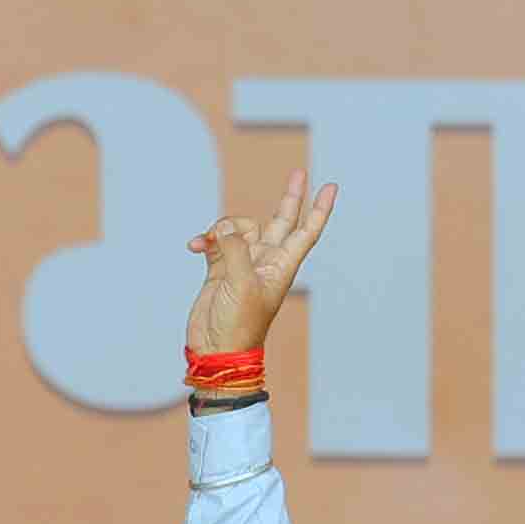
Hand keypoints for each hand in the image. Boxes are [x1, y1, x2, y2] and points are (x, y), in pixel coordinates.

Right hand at [184, 178, 336, 358]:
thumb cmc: (239, 324)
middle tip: (299, 173)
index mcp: (281, 265)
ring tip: (209, 239)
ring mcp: (242, 264)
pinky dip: (204, 240)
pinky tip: (194, 246)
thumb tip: (222, 230)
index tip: (331, 187)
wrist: (216, 350)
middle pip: (280, 221)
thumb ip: (235, 248)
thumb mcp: (241, 282)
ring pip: (238, 228)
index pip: (306, 230)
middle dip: (290, 197)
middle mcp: (265, 261)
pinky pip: (214, 242)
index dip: (319, 209)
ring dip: (222, 227)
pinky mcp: (219, 269)